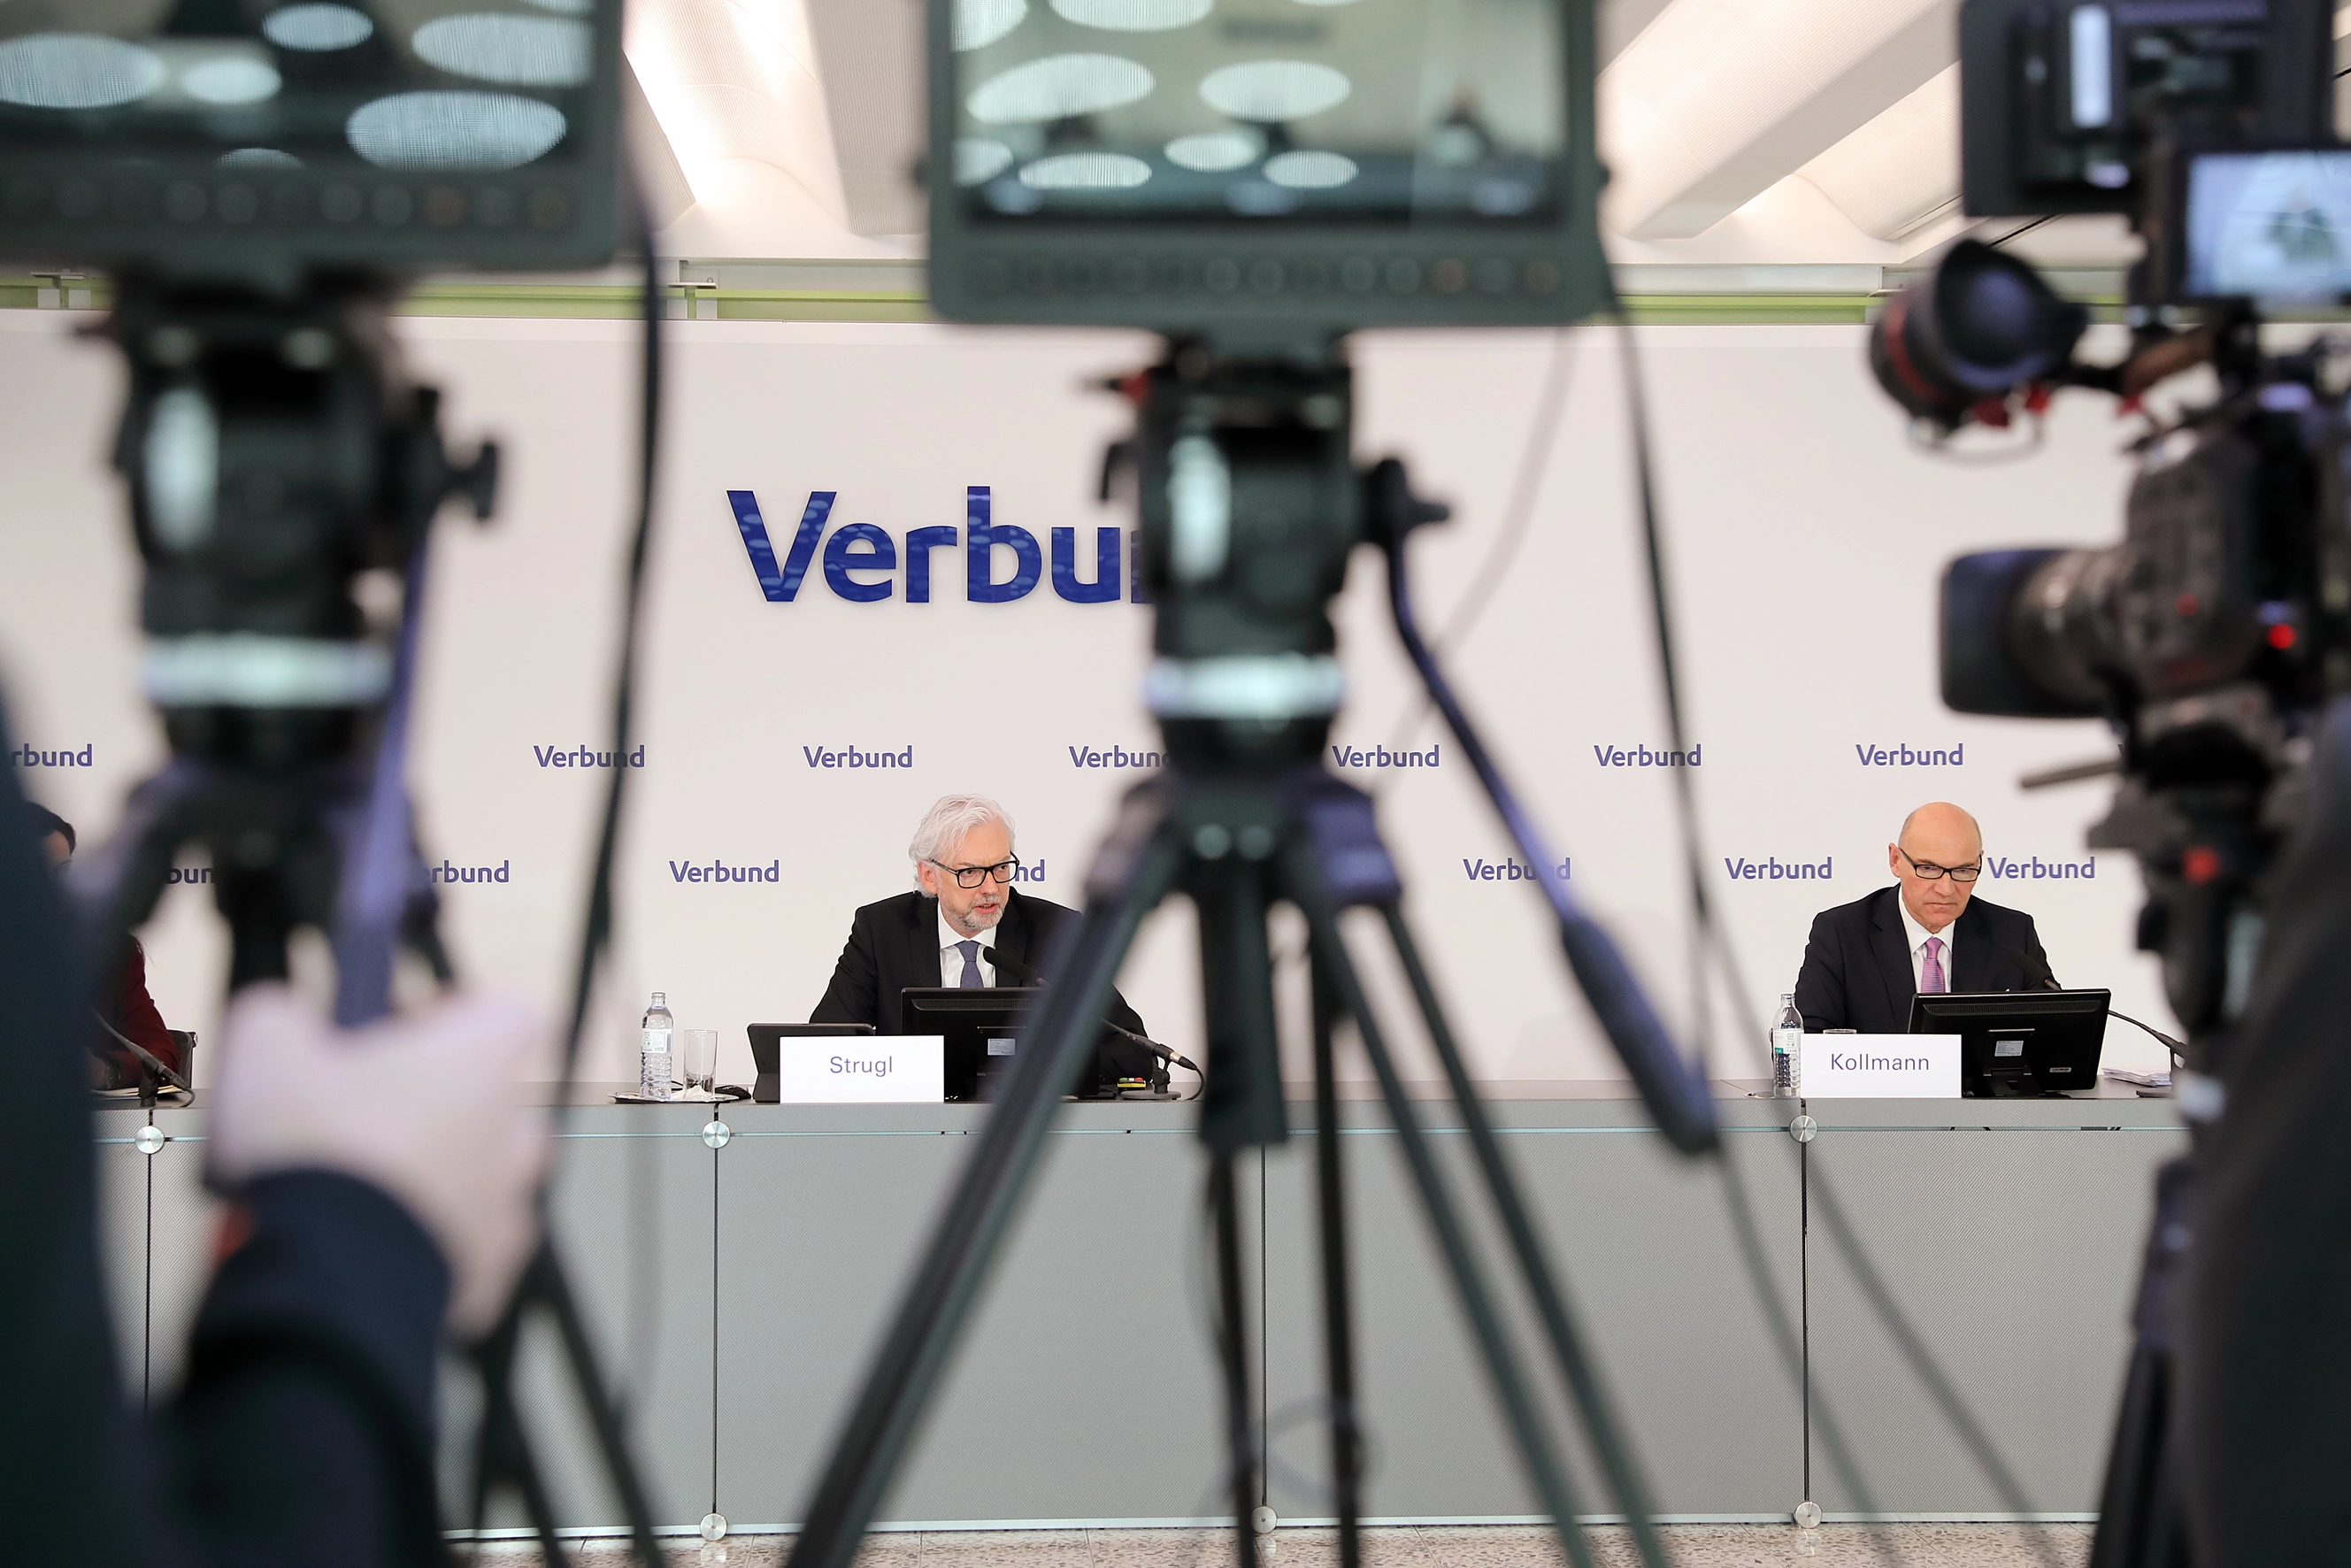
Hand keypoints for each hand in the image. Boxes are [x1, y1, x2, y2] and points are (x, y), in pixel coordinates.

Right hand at [206, 985, 551, 1339]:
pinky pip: (463, 1242)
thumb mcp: (265, 1050)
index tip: (403, 1031)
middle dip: (433, 1103)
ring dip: (431, 1175)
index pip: (506, 1013)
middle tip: (362, 1117)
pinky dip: (425, 1239)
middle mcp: (514, 1129)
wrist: (332, 1279)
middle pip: (490, 1099)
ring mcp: (509, 1204)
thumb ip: (282, 1016)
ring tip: (358, 1189)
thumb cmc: (313, 1153)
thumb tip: (283, 1019)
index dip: (454, 1015)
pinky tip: (367, 1244)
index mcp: (480, 1062)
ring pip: (480, 1174)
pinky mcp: (491, 1268)